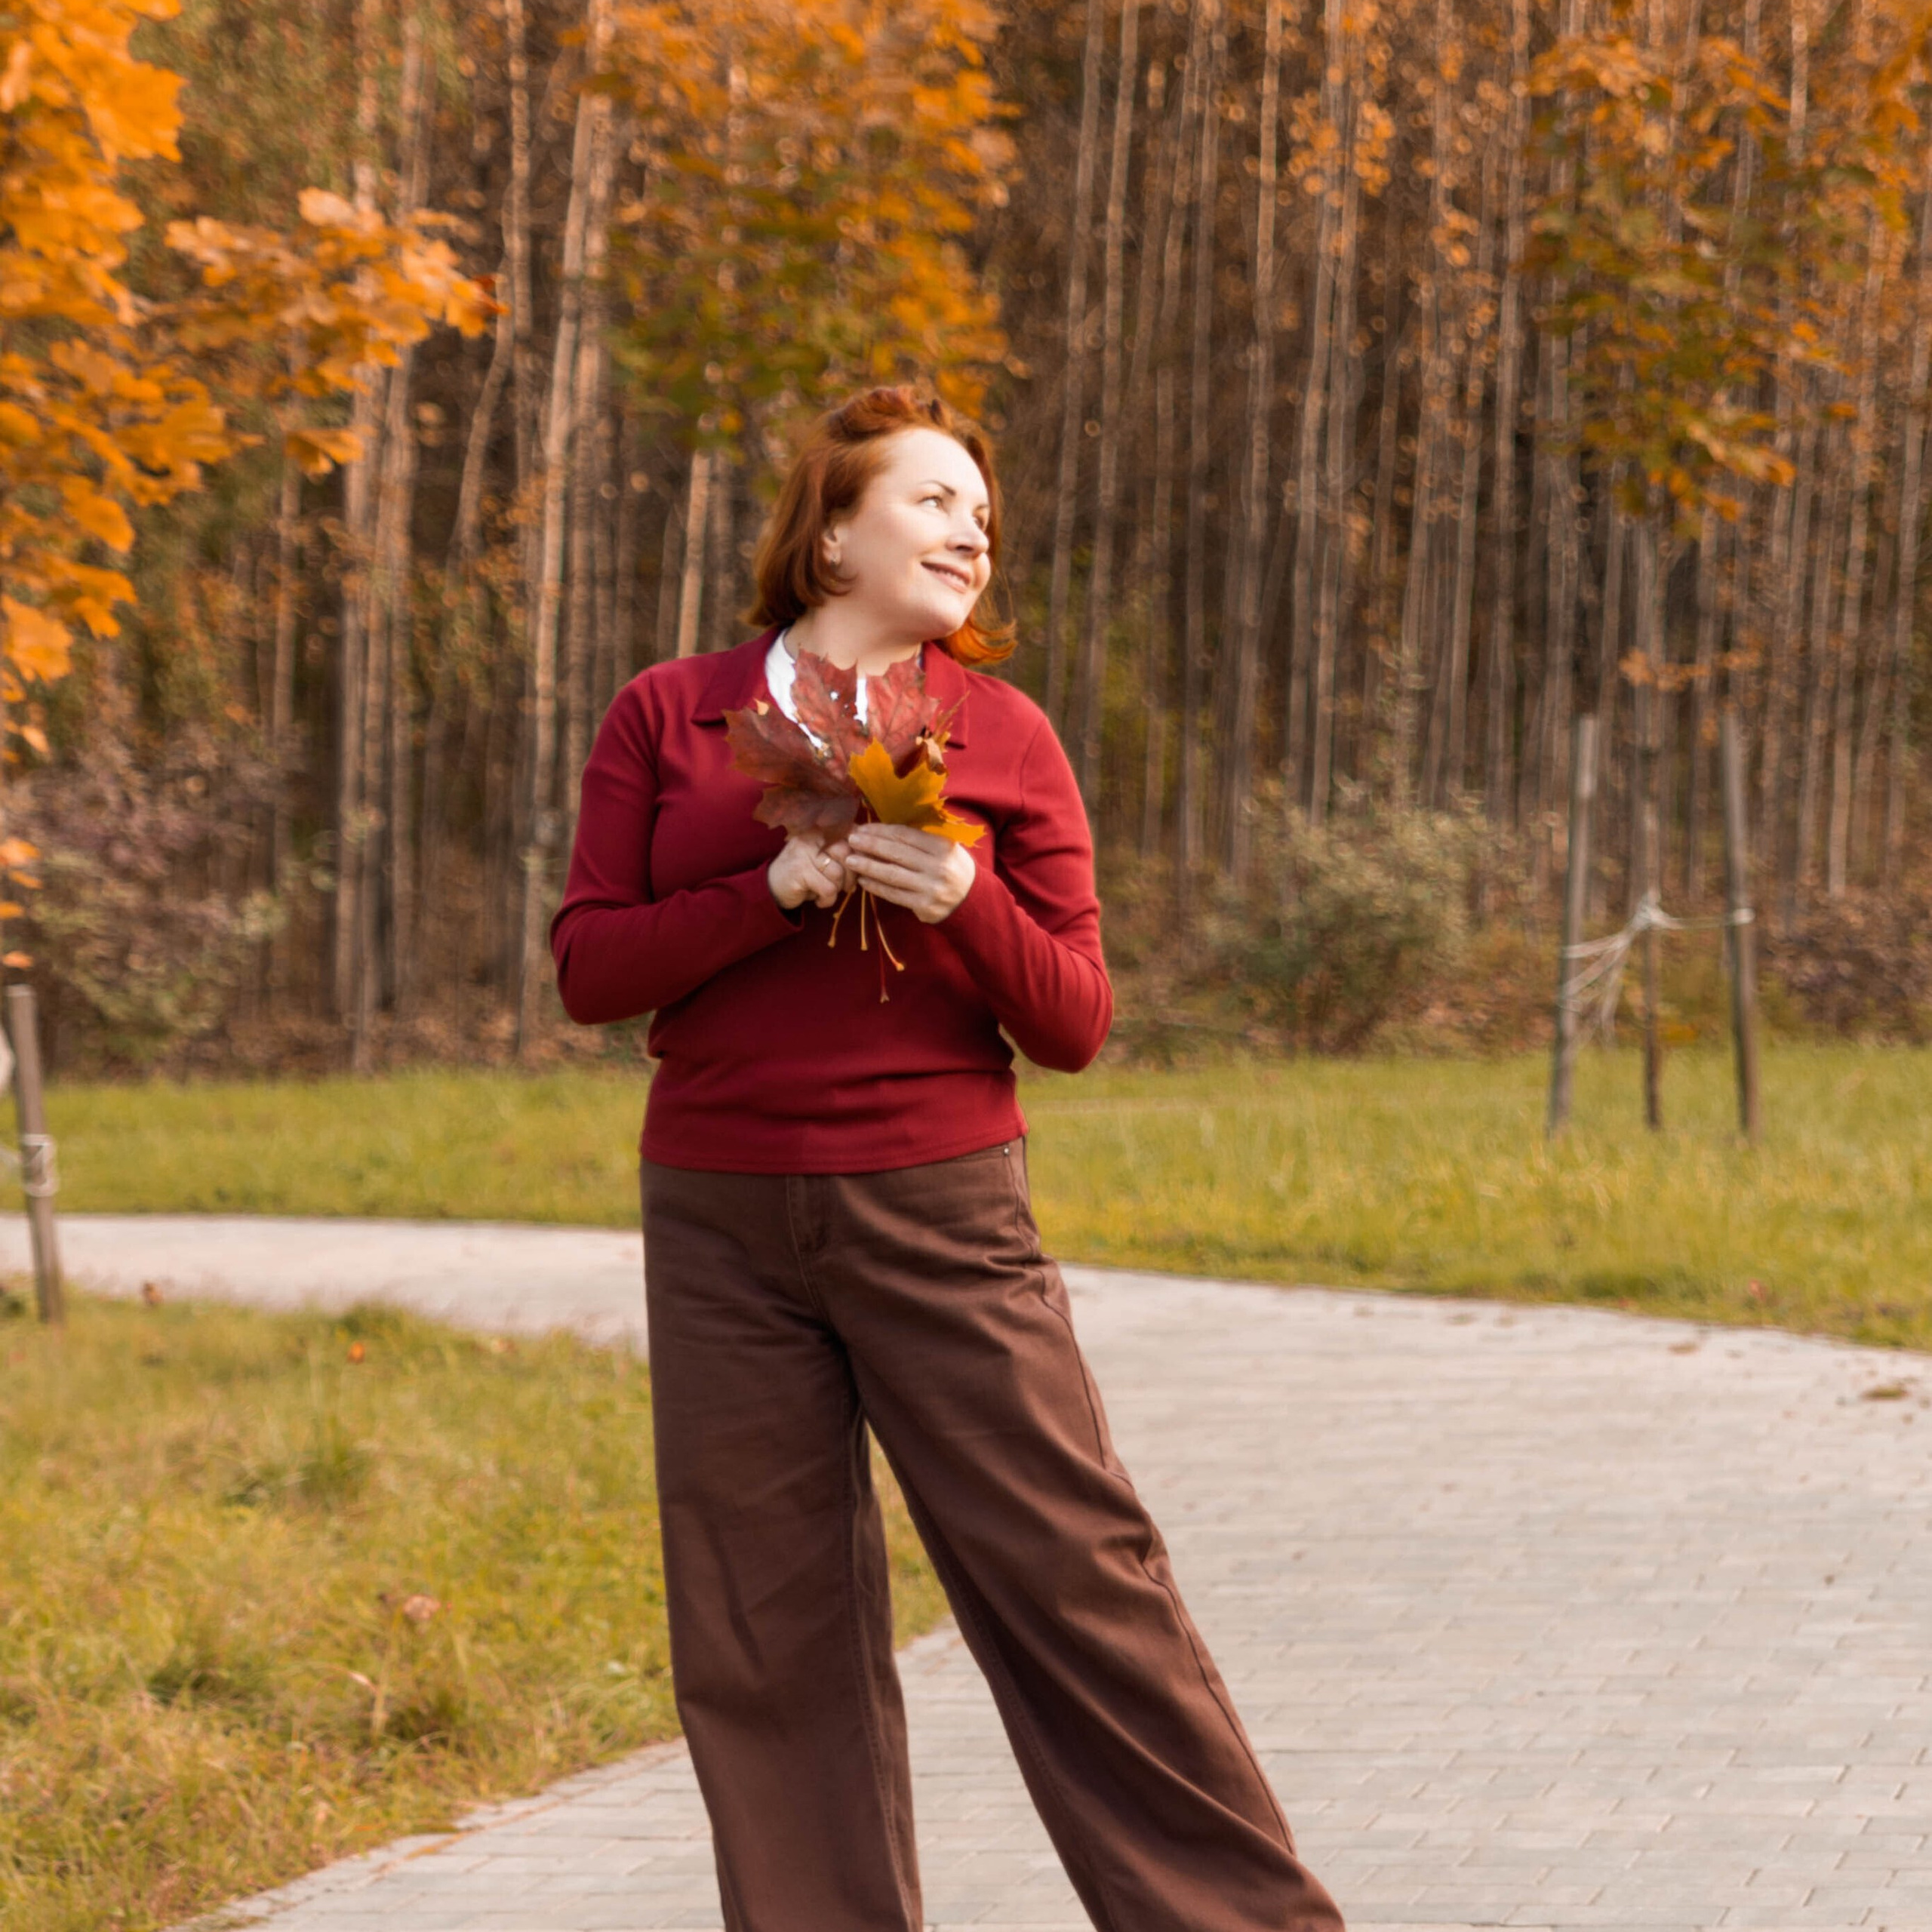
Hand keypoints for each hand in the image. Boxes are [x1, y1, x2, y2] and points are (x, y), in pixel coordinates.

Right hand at [768, 829, 852, 909]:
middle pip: (847, 855)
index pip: (851, 835)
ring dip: (837, 890)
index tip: (859, 868)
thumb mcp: (824, 857)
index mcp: (820, 830)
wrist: (772, 887)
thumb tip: (870, 856)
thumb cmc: (805, 873)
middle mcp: (811, 837)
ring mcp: (803, 853)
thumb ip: (844, 852)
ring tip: (826, 892)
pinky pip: (828, 889)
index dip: (860, 854)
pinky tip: (819, 900)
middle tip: (846, 886)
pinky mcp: (799, 871)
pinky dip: (827, 900)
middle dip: (851, 876)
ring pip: (838, 874)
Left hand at [844, 822, 976, 923]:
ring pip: (892, 875)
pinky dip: (877, 887)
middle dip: (870, 845)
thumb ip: (920, 840)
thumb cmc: (953, 867)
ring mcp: (930, 887)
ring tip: (850, 860)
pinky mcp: (924, 906)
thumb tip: (882, 832)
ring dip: (868, 866)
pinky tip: (863, 880)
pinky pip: (895, 894)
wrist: (972, 899)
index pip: (905, 835)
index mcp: (942, 847)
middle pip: (896, 853)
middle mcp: (937, 866)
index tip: (863, 828)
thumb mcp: (945, 848)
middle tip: (851, 840)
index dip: (882, 831)